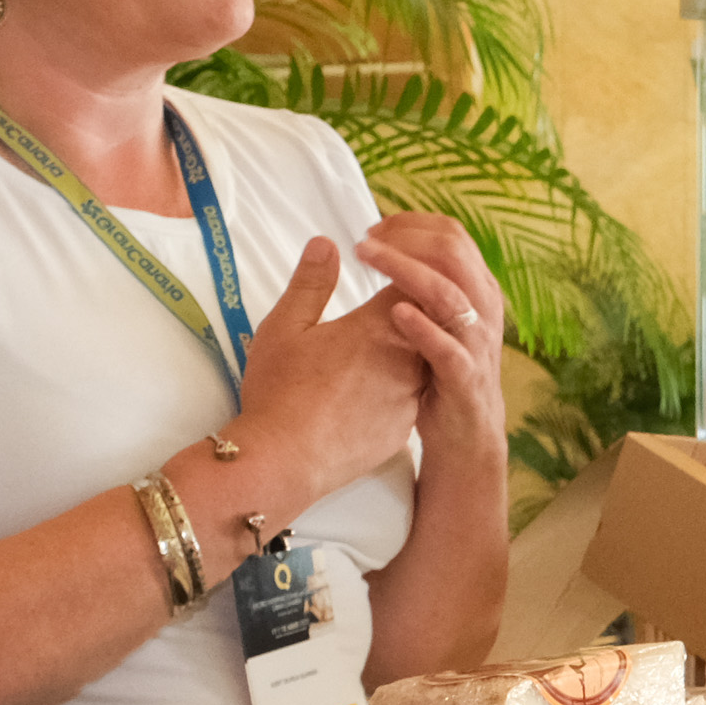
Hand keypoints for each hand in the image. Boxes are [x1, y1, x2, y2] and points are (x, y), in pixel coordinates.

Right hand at [232, 234, 431, 504]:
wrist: (286, 461)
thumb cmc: (280, 390)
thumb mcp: (285, 327)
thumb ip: (310, 282)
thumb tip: (326, 243)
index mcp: (379, 326)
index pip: (412, 284)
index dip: (400, 271)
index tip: (384, 266)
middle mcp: (407, 358)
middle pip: (425, 320)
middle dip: (408, 308)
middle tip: (378, 306)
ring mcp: (411, 394)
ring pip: (421, 359)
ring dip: (407, 348)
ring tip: (371, 348)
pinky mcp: (405, 426)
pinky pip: (411, 395)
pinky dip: (398, 385)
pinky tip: (372, 387)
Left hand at [353, 212, 509, 467]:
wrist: (467, 434)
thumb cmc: (442, 370)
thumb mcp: (438, 317)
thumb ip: (422, 282)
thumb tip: (385, 243)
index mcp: (476, 288)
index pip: (451, 235)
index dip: (411, 224)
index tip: (373, 228)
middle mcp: (483, 308)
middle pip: (452, 253)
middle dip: (405, 239)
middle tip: (364, 243)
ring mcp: (476, 343)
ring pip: (450, 293)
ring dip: (406, 270)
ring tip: (367, 259)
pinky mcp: (465, 378)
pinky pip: (449, 349)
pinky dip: (423, 329)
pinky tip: (396, 313)